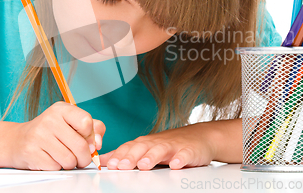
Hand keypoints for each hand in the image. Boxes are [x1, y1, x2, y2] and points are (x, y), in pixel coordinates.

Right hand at [9, 101, 104, 170]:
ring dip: (71, 164)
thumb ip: (93, 128)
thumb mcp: (72, 122)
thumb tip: (98, 144)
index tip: (86, 140)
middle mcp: (49, 120)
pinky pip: (56, 167)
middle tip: (80, 158)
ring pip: (69, 160)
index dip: (90, 136)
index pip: (86, 122)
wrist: (19, 140)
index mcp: (62, 109)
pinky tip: (51, 159)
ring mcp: (39, 136)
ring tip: (64, 157)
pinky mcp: (31, 152)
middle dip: (84, 157)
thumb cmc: (51, 131)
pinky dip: (57, 167)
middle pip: (81, 146)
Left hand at [99, 122, 215, 169]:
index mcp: (145, 143)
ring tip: (144, 166)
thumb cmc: (169, 145)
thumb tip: (103, 160)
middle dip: (131, 156)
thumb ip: (125, 154)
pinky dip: (180, 158)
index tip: (109, 165)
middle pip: (142, 147)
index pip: (129, 148)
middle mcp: (157, 143)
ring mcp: (173, 146)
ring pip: (161, 150)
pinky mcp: (189, 150)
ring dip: (152, 157)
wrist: (200, 136)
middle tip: (121, 166)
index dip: (119, 156)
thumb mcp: (146, 148)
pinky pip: (185, 154)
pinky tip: (176, 165)